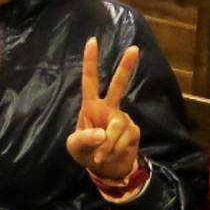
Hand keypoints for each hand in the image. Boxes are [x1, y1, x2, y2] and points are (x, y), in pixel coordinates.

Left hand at [65, 37, 142, 183]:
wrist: (107, 169)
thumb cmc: (87, 152)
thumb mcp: (75, 147)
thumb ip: (84, 139)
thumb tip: (102, 134)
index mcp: (91, 106)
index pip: (90, 80)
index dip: (90, 61)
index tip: (92, 41)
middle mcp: (109, 108)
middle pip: (118, 85)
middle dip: (126, 67)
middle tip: (134, 48)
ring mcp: (122, 119)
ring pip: (116, 128)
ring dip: (106, 147)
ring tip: (100, 156)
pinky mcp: (133, 132)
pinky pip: (124, 140)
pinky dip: (114, 151)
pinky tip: (112, 155)